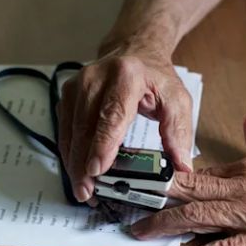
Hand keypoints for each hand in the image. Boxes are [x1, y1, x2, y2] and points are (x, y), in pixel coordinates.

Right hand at [57, 46, 193, 202]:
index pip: (112, 115)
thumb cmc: (154, 78)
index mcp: (126, 75)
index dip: (103, 145)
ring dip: (74, 164)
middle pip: (85, 128)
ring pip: (70, 132)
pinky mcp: (68, 96)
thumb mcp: (177, 100)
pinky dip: (71, 154)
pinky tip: (78, 172)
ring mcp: (77, 86)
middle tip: (89, 192)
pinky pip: (65, 130)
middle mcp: (96, 77)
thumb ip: (178, 133)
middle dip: (84, 164)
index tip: (97, 170)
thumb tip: (180, 166)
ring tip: (84, 190)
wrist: (135, 52)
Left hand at [130, 111, 245, 245]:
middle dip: (150, 197)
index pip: (194, 172)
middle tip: (120, 200)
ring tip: (137, 232)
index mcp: (243, 170)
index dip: (164, 177)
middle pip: (185, 191)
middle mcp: (238, 189)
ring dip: (163, 224)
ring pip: (195, 216)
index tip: (138, 180)